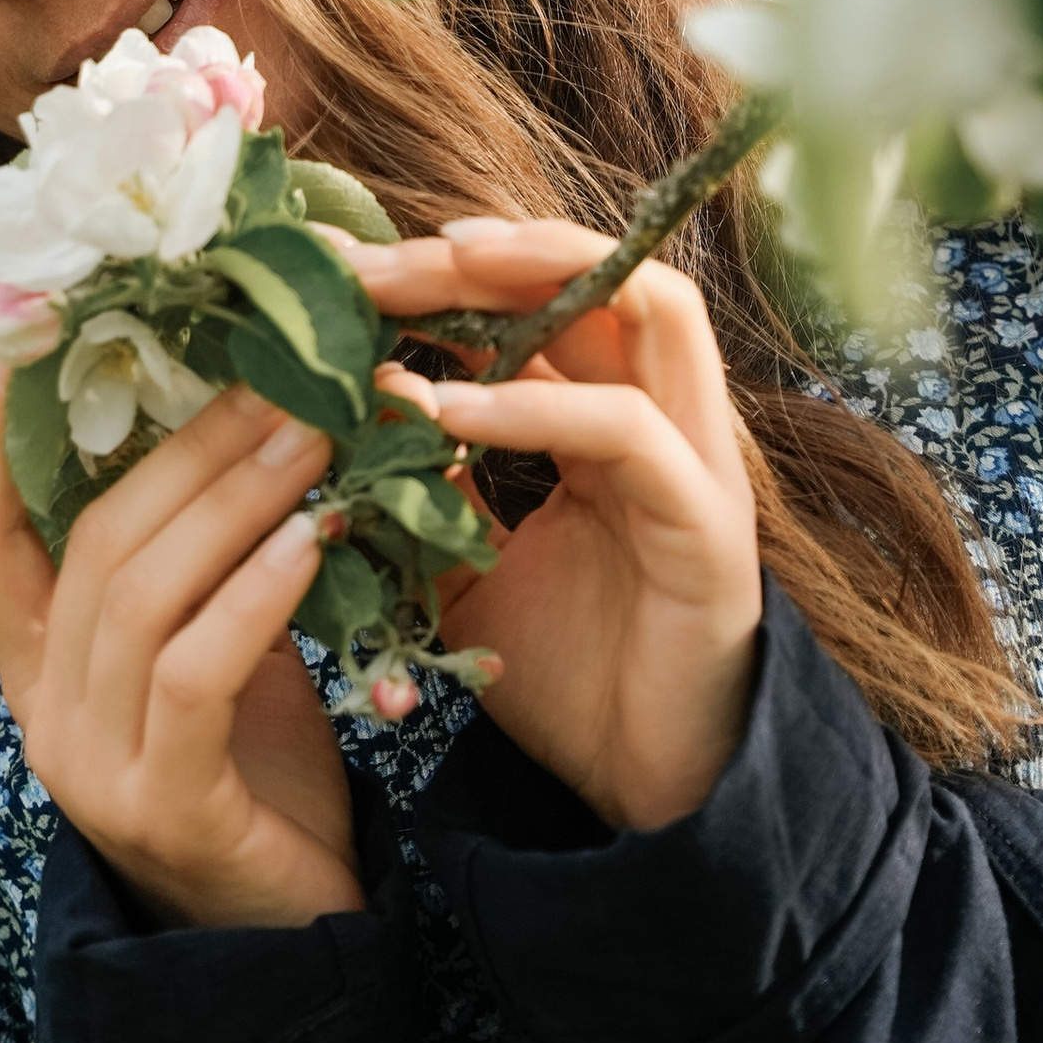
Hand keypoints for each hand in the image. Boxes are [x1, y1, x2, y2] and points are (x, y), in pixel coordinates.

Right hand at [0, 372, 359, 929]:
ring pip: (139, 597)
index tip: (33, 344)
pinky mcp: (161, 809)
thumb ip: (217, 567)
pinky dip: (251, 596)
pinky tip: (312, 538)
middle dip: (185, 444)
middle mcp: (44, 717)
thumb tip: (266, 421)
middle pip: (90, 543)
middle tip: (278, 372)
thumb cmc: (265, 787)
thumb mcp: (228, 659)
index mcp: (40, 673)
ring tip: (312, 433)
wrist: (299, 947)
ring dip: (233, 500)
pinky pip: (193, 675)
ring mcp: (92, 768)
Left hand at [342, 217, 762, 835]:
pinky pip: (627, 429)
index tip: (338, 270)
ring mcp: (695, 462)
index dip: (444, 271)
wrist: (640, 791)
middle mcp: (663, 419)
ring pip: (649, 307)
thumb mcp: (460, 567)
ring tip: (431, 274)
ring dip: (538, 276)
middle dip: (479, 252)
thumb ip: (419, 489)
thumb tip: (337, 416)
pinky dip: (535, 404)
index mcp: (605, 419)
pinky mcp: (706, 522)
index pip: (541, 302)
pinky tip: (444, 405)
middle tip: (369, 262)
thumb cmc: (565, 675)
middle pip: (593, 276)